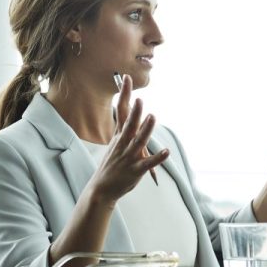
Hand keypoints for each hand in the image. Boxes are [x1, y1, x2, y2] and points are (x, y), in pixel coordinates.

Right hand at [89, 76, 169, 204]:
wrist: (101, 188)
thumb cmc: (111, 165)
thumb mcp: (115, 144)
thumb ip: (123, 130)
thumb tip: (129, 114)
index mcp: (119, 136)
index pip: (121, 111)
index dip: (124, 95)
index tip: (125, 78)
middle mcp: (123, 144)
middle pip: (129, 125)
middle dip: (135, 112)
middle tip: (140, 99)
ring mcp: (129, 157)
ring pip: (139, 141)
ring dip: (146, 129)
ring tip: (153, 117)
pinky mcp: (135, 170)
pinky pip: (148, 163)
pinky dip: (157, 158)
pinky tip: (166, 151)